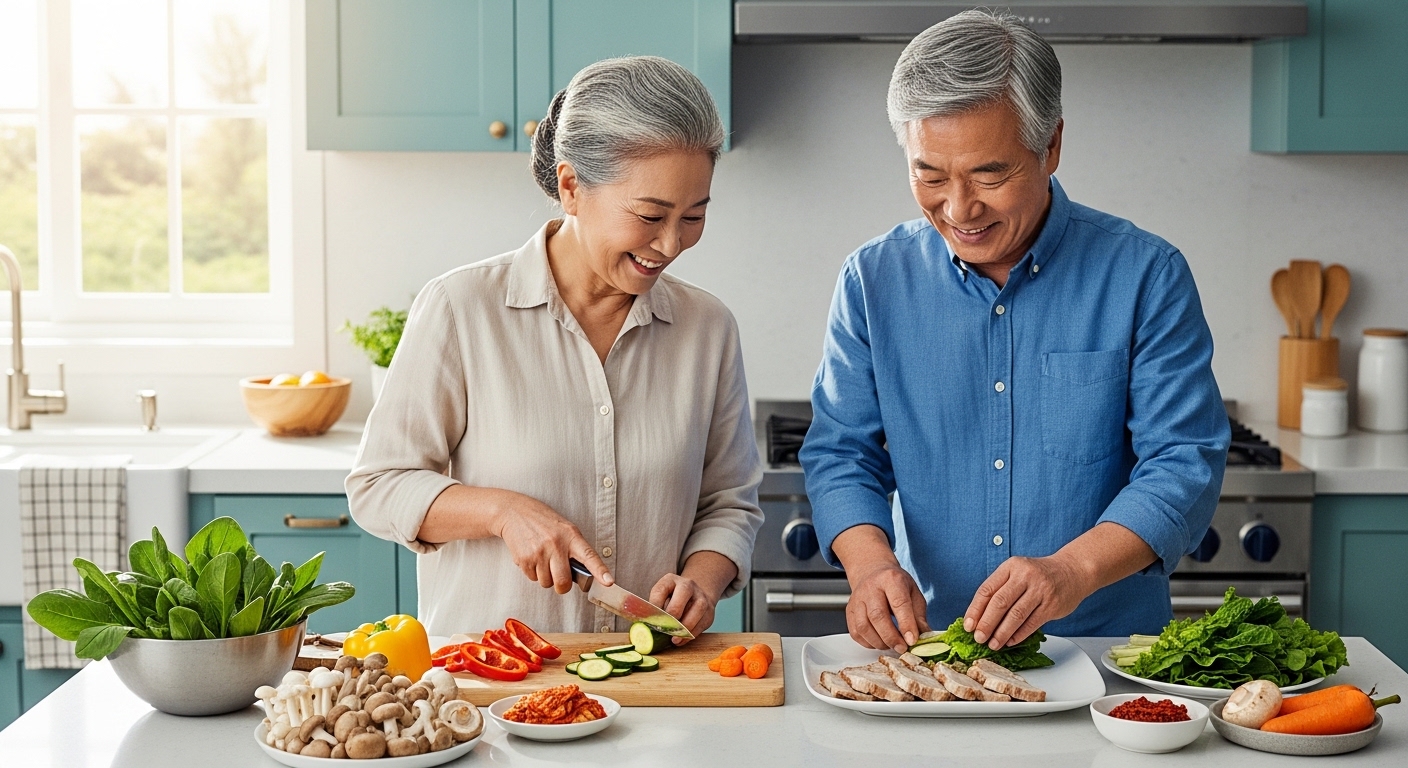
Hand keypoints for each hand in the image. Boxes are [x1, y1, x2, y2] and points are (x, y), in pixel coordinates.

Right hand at [490, 492, 611, 593]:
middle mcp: (556, 545)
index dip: (600, 571)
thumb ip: (574, 549)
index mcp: (571, 536)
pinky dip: (533, 573)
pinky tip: (532, 557)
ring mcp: (539, 552)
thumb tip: (582, 575)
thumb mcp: (565, 529)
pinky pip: (532, 579)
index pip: (589, 556)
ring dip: (545, 577)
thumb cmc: (543, 522)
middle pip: (563, 582)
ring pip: (546, 583)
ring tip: (542, 559)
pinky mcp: (524, 559)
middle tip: (559, 577)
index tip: (609, 582)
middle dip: (561, 585)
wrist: (514, 512)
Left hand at [648, 574, 715, 646]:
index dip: (655, 607)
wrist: (694, 596)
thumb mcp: (660, 598)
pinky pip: (702, 623)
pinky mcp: (709, 611)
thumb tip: (644, 626)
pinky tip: (681, 640)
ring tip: (674, 638)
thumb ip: (653, 609)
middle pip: (684, 593)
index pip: (660, 590)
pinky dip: (691, 634)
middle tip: (665, 628)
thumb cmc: (671, 600)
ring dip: (685, 627)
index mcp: (670, 580)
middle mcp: (688, 585)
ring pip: (697, 609)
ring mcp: (701, 597)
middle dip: (673, 613)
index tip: (651, 621)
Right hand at [844, 559, 929, 653]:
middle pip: (877, 616)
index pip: (899, 603)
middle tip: (902, 648)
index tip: (912, 640)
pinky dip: (868, 643)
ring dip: (879, 642)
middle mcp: (871, 587)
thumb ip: (919, 615)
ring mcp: (857, 599)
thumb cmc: (895, 584)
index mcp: (891, 579)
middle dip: (891, 637)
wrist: (873, 572)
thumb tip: (924, 637)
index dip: (906, 624)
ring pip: (863, 626)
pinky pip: (856, 632)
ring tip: (891, 645)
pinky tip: (879, 642)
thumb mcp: (914, 593)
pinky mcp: (849, 610)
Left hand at [962, 554, 1089, 649]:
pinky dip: (1019, 635)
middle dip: (986, 623)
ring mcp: (1040, 590)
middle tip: (978, 638)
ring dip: (1002, 633)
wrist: (1072, 570)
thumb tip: (979, 617)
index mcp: (1010, 567)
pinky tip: (1011, 641)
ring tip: (993, 644)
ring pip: (1016, 615)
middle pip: (1000, 603)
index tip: (968, 625)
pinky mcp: (1052, 605)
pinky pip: (1032, 623)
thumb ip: (1000, 589)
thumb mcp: (1017, 572)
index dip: (975, 609)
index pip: (987, 590)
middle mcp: (1025, 576)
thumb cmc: (1038, 575)